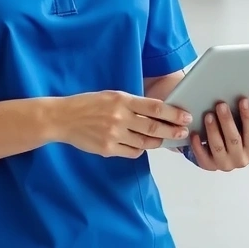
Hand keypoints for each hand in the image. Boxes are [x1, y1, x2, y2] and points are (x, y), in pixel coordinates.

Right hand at [54, 90, 191, 158]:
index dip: (173, 113)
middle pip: (153, 128)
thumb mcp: (111, 96)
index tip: (185, 116)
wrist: (63, 118)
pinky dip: (139, 150)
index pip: (154, 107)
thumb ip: (132, 104)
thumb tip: (156, 112)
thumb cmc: (89, 104)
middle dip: (172, 131)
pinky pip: (131, 152)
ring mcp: (113, 134)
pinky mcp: (107, 149)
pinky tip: (141, 145)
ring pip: (144, 143)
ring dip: (157, 142)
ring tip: (164, 140)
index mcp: (122, 100)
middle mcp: (119, 117)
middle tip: (183, 132)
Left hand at [188, 98, 248, 171]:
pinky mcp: (212, 166)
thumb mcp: (245, 128)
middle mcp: (244, 158)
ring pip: (220, 146)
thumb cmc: (236, 135)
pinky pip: (204, 157)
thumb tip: (244, 93)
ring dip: (214, 130)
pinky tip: (195, 133)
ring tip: (209, 115)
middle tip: (223, 104)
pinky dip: (199, 145)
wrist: (220, 155)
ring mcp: (228, 163)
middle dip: (231, 120)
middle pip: (239, 138)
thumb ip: (248, 116)